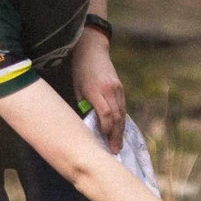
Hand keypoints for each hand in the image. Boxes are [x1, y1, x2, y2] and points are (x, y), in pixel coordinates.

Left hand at [71, 27, 125, 152]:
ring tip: (118, 145)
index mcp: (96, 90)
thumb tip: (89, 124)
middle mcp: (110, 90)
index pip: (105, 114)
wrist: (93, 50)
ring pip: (122, 113)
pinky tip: (119, 130)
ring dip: (121, 130)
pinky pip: (122, 107)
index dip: (106, 130)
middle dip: (116, 135)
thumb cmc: (80, 70)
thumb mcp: (77, 88)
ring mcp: (118, 89)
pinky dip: (121, 120)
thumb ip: (85, 105)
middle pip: (117, 116)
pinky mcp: (121, 88)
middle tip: (115, 151)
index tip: (104, 142)